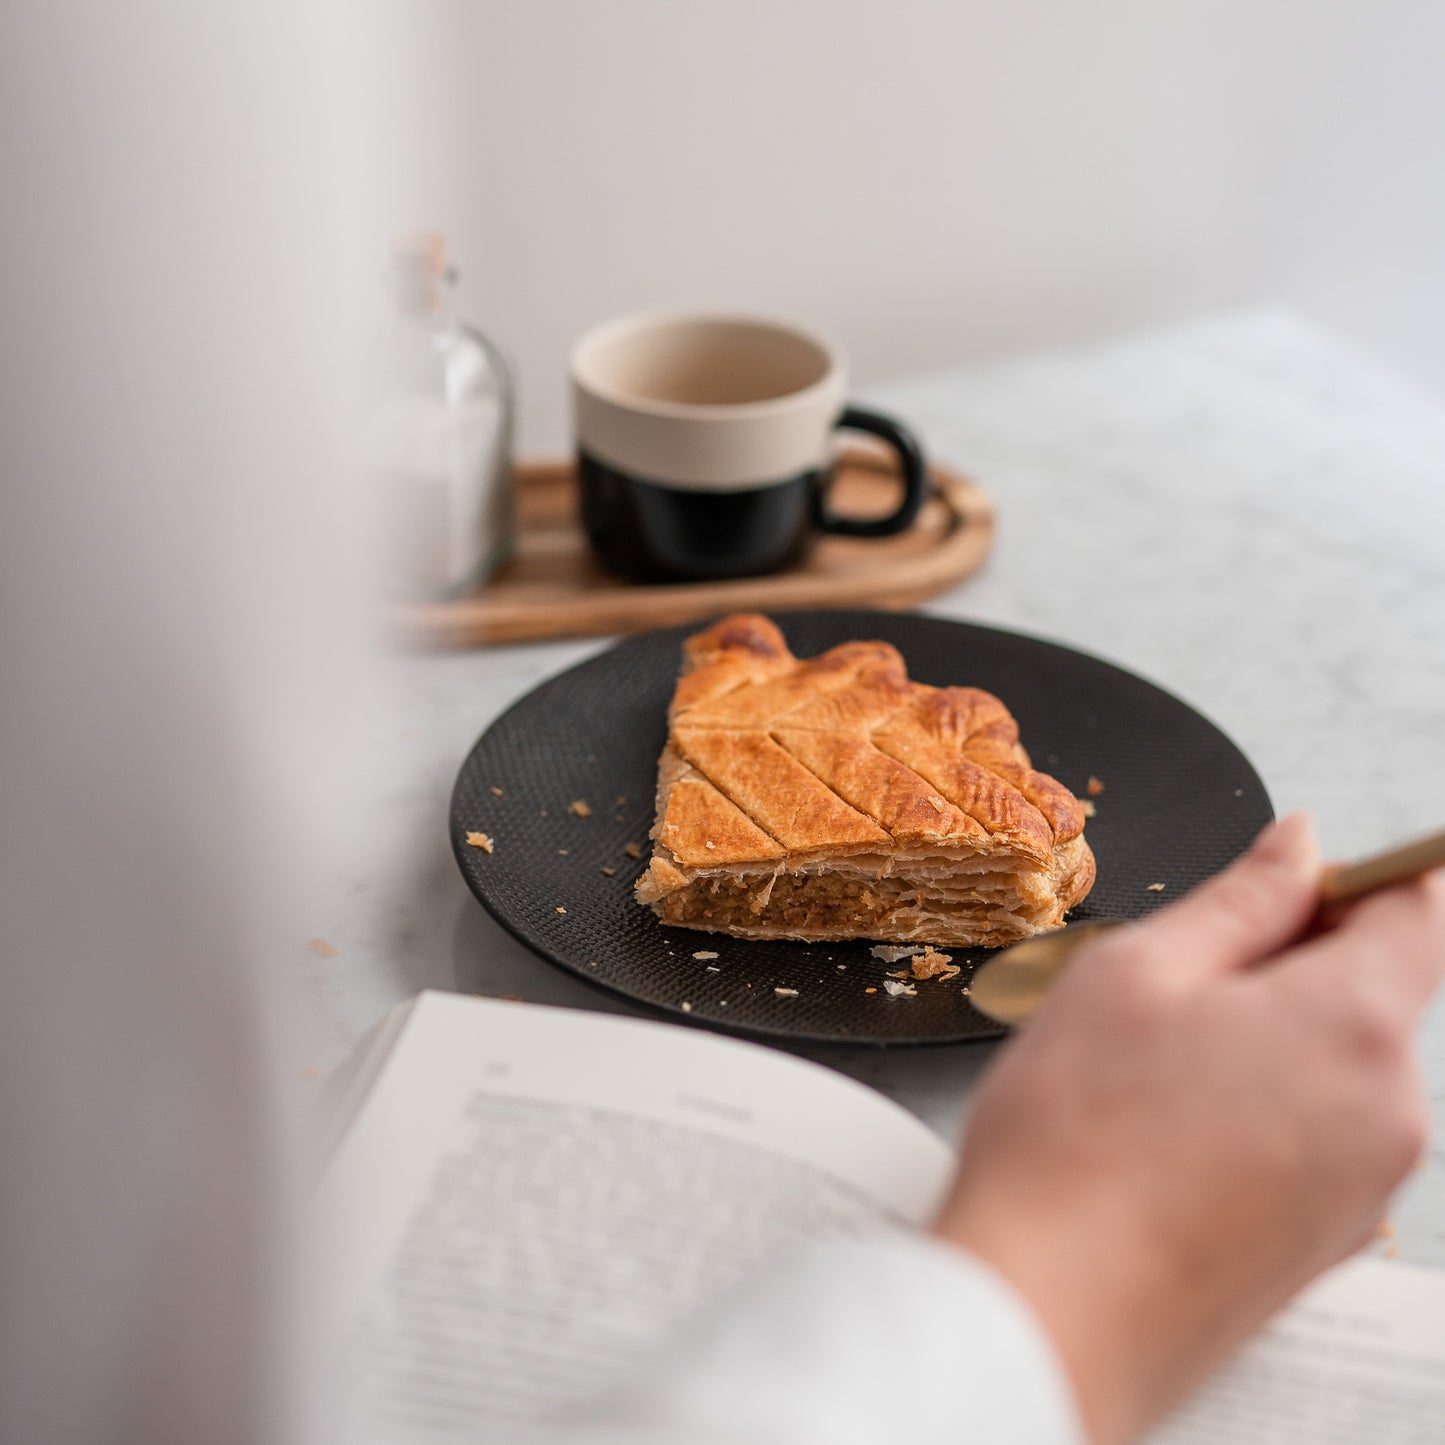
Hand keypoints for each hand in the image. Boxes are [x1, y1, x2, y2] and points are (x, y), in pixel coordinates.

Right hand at [934, 815, 1444, 1444]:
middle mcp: (1390, 1113)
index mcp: (1356, 1026)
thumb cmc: (1076, 1139)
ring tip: (1152, 1063)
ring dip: (1268, 1037)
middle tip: (1177, 974)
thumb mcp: (1140, 971)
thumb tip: (1298, 845)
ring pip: (1338, 1066)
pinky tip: (1164, 1126)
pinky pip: (1318, 1136)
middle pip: (1376, 992)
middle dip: (1293, 961)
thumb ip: (1241, 898)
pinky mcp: (1325, 1242)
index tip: (1296, 875)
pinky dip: (1261, 1106)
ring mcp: (1365, 1189)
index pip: (1421, 909)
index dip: (1362, 875)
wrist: (1050, 1312)